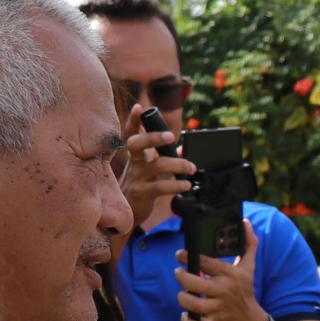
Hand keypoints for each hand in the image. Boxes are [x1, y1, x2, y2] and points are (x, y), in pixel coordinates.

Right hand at [119, 104, 192, 233]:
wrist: (128, 213)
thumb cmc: (141, 187)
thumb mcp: (149, 170)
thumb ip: (165, 158)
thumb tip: (185, 149)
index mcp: (136, 155)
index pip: (131, 133)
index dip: (133, 120)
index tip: (139, 107)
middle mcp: (134, 163)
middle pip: (137, 143)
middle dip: (153, 137)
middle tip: (171, 137)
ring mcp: (137, 178)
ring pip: (156, 165)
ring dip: (178, 165)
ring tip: (191, 168)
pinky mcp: (142, 193)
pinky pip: (160, 186)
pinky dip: (176, 185)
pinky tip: (186, 185)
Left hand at [175, 219, 270, 320]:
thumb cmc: (245, 291)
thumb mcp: (249, 267)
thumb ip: (248, 244)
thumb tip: (246, 222)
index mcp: (230, 275)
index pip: (204, 261)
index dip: (187, 256)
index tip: (181, 254)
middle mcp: (223, 291)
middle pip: (193, 282)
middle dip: (181, 276)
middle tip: (180, 272)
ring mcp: (217, 309)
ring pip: (191, 303)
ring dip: (183, 297)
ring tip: (184, 292)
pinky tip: (186, 314)